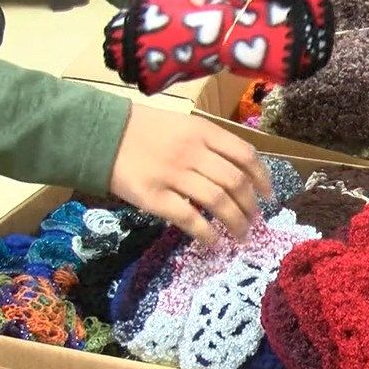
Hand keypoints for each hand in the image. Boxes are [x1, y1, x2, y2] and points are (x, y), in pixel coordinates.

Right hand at [110, 105, 272, 244]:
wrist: (100, 134)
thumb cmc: (144, 130)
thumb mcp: (182, 125)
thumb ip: (209, 145)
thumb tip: (239, 174)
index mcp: (202, 131)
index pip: (245, 155)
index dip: (262, 177)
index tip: (268, 195)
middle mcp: (192, 152)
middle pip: (235, 182)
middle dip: (251, 206)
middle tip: (254, 221)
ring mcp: (173, 175)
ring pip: (218, 202)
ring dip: (236, 223)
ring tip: (241, 236)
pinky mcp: (154, 197)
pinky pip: (189, 219)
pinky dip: (207, 234)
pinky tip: (214, 243)